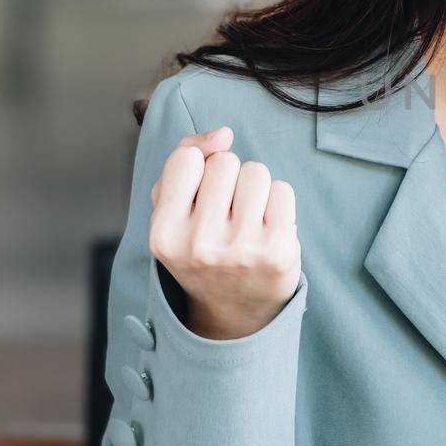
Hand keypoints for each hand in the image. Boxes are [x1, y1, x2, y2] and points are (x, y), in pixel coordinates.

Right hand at [148, 125, 302, 339]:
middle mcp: (199, 244)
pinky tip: (267, 229)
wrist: (235, 311)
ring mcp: (242, 249)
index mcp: (163, 234)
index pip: (186, 159)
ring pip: (256, 172)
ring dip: (255, 188)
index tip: (200, 197)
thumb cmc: (202, 247)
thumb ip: (184, 159)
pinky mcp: (279, 250)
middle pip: (225, 163)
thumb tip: (222, 134)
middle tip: (226, 215)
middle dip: (229, 179)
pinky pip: (283, 190)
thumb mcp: (172, 210)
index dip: (198, 170)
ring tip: (247, 221)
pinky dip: (277, 202)